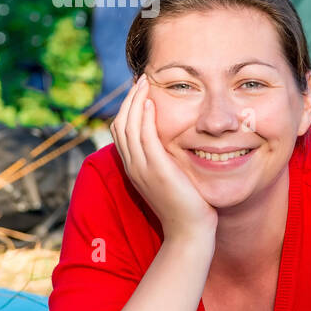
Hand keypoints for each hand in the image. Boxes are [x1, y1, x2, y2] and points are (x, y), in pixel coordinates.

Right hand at [110, 72, 217, 241]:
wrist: (190, 231)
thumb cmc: (188, 205)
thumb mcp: (173, 178)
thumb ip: (168, 160)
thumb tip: (174, 143)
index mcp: (135, 168)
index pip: (122, 131)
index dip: (128, 108)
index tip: (140, 91)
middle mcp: (133, 166)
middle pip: (120, 124)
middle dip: (129, 99)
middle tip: (140, 79)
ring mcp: (142, 168)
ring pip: (128, 126)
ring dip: (135, 101)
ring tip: (144, 82)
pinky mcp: (157, 170)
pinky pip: (144, 136)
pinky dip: (144, 117)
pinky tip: (151, 102)